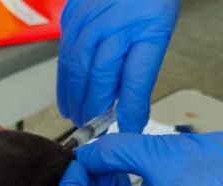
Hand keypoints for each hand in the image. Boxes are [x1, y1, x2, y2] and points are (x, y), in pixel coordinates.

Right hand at [57, 0, 179, 130]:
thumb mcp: (157, 31)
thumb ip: (142, 68)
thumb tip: (130, 106)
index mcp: (142, 31)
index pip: (135, 81)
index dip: (131, 110)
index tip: (129, 129)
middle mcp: (111, 27)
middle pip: (99, 79)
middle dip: (94, 109)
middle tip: (94, 129)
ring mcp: (87, 21)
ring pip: (76, 71)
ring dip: (74, 99)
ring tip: (77, 117)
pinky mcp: (71, 18)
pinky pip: (64, 56)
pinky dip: (65, 80)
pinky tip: (68, 94)